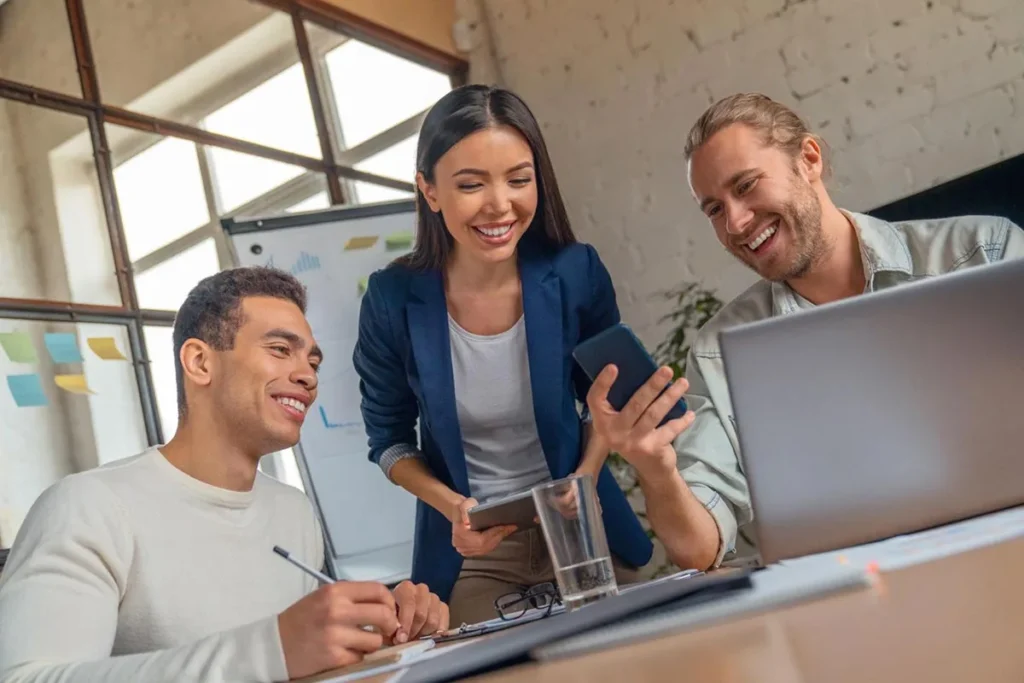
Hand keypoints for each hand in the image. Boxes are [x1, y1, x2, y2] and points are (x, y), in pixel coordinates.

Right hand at [278, 581, 398, 679]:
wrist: (275, 644)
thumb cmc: (302, 619)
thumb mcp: (324, 597)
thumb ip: (352, 597)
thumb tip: (384, 604)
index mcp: (336, 591)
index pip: (378, 590)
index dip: (390, 601)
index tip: (389, 610)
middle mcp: (337, 610)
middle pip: (383, 614)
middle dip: (389, 624)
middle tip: (385, 629)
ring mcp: (335, 635)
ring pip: (375, 640)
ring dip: (371, 643)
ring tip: (358, 642)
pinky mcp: (334, 657)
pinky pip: (360, 657)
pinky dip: (356, 657)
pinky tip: (344, 652)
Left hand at [390, 580, 449, 642]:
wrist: (401, 618)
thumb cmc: (391, 619)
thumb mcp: (386, 621)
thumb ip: (391, 627)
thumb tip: (400, 638)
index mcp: (405, 588)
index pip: (409, 603)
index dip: (405, 623)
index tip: (401, 638)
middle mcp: (421, 589)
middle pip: (421, 613)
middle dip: (413, 631)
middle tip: (406, 641)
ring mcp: (434, 598)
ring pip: (433, 620)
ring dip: (423, 634)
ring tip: (414, 639)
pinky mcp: (443, 607)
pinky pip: (443, 623)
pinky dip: (435, 634)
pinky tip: (427, 637)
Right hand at [451, 497, 516, 556]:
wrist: (458, 512)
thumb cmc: (464, 507)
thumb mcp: (466, 504)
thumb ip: (466, 510)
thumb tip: (467, 521)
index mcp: (459, 534)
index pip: (481, 540)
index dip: (495, 534)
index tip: (507, 527)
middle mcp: (460, 544)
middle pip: (484, 546)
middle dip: (499, 537)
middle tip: (511, 528)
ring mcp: (463, 550)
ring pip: (485, 549)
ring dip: (497, 541)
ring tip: (507, 531)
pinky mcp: (467, 552)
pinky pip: (483, 551)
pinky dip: (492, 544)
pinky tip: (499, 537)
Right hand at [586, 365, 695, 475]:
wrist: (650, 469)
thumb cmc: (634, 436)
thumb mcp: (622, 421)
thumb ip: (624, 403)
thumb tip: (642, 373)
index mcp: (602, 421)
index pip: (595, 399)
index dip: (602, 383)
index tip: (613, 366)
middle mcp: (614, 433)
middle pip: (635, 404)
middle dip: (653, 385)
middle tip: (667, 370)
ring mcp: (633, 442)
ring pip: (654, 414)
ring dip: (670, 397)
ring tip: (683, 383)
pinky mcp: (651, 449)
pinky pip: (669, 429)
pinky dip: (681, 420)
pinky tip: (690, 413)